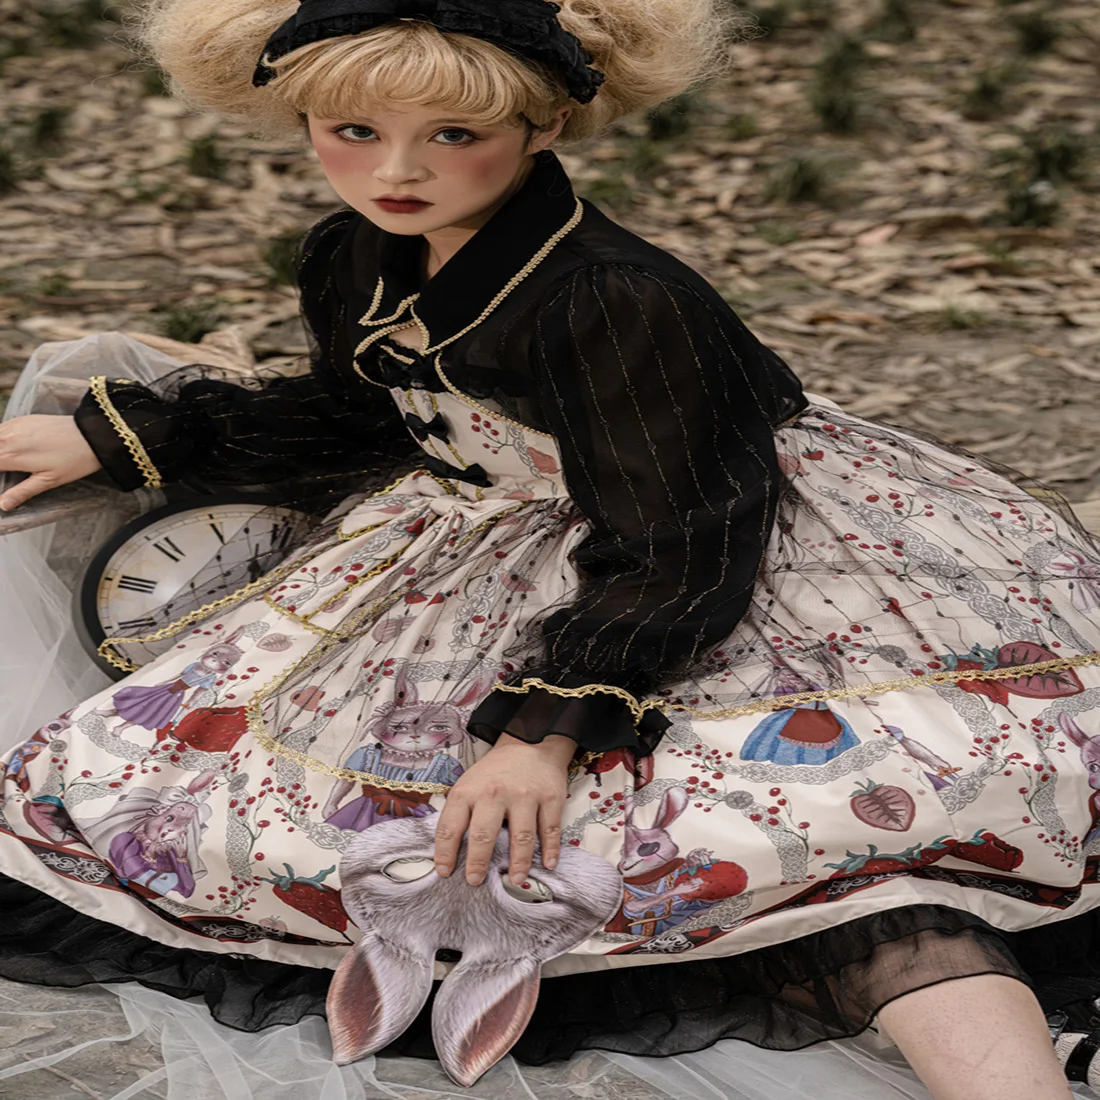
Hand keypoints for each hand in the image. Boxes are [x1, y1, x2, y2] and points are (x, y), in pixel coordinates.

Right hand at [0, 415, 100, 510]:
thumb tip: (3, 505)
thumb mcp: (49, 481)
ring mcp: (14, 426)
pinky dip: (0, 439)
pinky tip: (7, 448)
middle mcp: (7, 438)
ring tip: (8, 464)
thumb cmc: (74, 460)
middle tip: (7, 470)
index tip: (3, 476)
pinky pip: (1, 429)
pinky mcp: (21, 419)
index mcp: (10, 456)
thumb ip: (22, 492)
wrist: (93, 434)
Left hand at [434, 732, 574, 886]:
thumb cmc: (495, 772)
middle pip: (484, 834)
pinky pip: (550, 829)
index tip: (444, 872)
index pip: (451, 826)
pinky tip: (548, 864)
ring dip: (519, 863)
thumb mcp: (469, 784)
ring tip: (515, 880)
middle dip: (478, 862)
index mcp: (469, 791)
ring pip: (522, 836)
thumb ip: (460, 813)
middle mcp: (495, 793)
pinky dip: (550, 849)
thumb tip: (450, 853)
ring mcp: (525, 796)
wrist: (530, 744)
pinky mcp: (550, 798)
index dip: (445, 852)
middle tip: (475, 881)